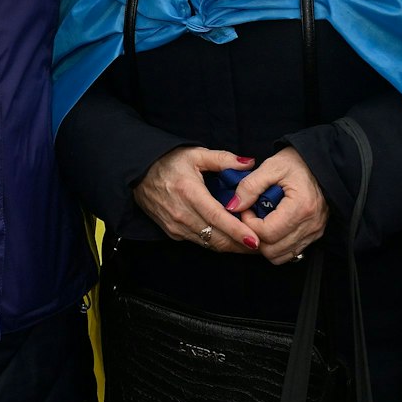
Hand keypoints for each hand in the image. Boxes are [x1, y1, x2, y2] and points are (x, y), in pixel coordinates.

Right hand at [132, 146, 259, 254]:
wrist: (138, 173)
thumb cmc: (168, 161)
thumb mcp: (195, 154)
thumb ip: (224, 159)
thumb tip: (249, 162)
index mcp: (189, 193)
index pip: (218, 218)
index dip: (238, 232)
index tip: (256, 240)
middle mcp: (181, 213)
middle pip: (216, 238)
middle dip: (241, 246)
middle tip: (263, 245)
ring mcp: (175, 226)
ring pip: (209, 244)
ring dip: (230, 247)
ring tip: (250, 246)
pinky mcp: (172, 232)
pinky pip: (199, 242)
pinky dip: (216, 243)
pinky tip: (229, 240)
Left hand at [230, 147, 329, 264]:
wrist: (321, 163)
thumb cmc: (297, 162)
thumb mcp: (271, 166)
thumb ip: (249, 186)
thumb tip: (233, 206)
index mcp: (301, 207)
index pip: (267, 233)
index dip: (249, 223)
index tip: (246, 207)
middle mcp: (311, 225)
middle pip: (272, 250)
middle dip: (254, 235)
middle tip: (251, 215)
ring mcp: (315, 232)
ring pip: (280, 256)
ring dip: (265, 243)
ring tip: (261, 221)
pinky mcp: (315, 235)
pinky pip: (291, 252)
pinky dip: (276, 245)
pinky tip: (272, 226)